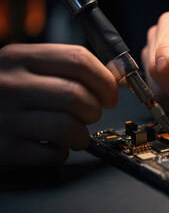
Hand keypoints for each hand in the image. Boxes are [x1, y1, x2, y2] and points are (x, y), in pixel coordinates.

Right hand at [0, 44, 118, 166]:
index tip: (111, 94)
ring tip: (73, 132)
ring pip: (69, 127)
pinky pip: (53, 154)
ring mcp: (5, 118)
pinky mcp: (5, 149)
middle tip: (90, 114)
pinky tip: (51, 146)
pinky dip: (62, 153)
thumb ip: (65, 68)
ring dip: (82, 134)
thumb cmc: (1, 92)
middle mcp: (11, 85)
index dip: (105, 80)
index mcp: (20, 58)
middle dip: (95, 110)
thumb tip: (114, 75)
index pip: (78, 60)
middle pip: (78, 95)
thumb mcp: (25, 68)